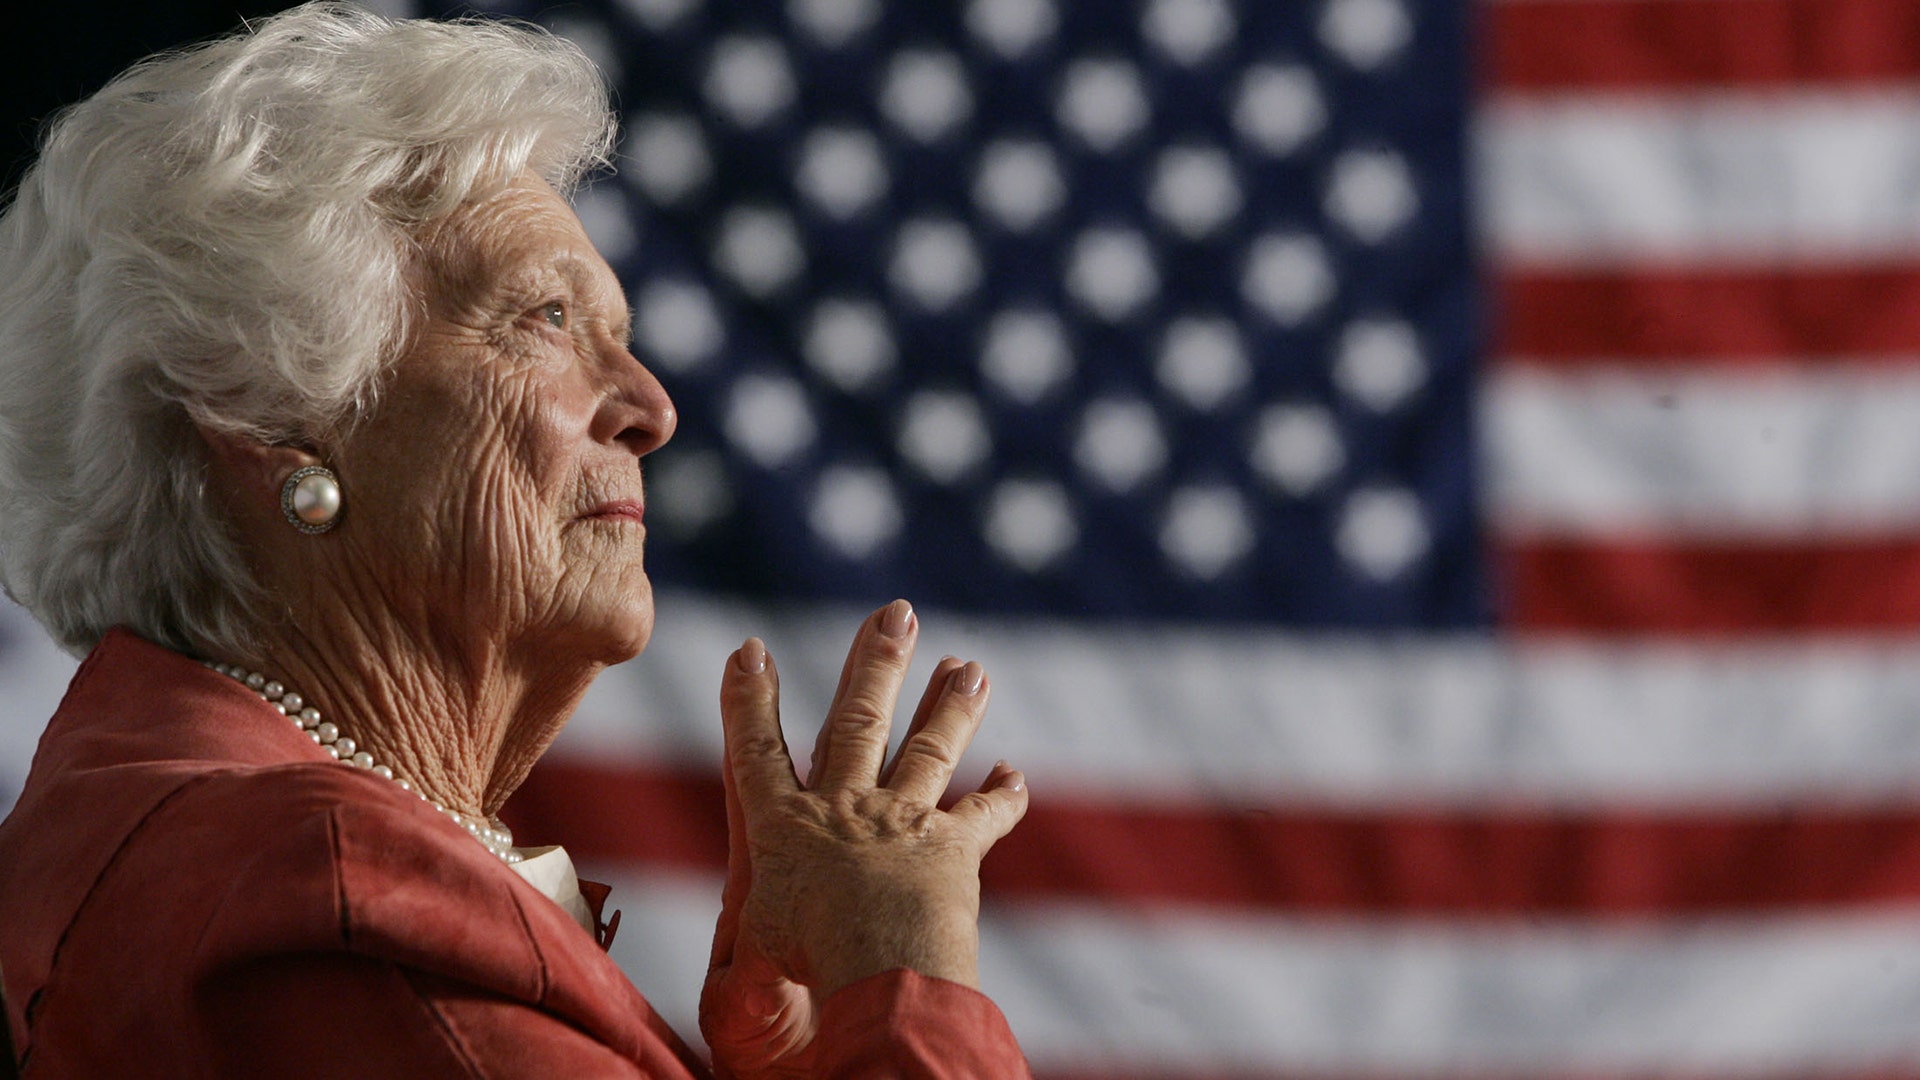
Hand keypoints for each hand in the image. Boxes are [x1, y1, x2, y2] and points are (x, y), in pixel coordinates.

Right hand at [698, 600, 1028, 1079]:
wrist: (878, 969)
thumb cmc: (804, 972)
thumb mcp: (750, 962)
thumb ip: (743, 954)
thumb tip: (720, 990)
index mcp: (782, 830)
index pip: (755, 753)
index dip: (748, 702)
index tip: (751, 649)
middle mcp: (841, 811)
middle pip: (855, 722)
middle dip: (877, 663)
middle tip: (898, 612)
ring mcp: (899, 822)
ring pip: (928, 749)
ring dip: (950, 705)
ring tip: (969, 666)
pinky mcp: (950, 849)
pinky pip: (984, 818)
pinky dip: (1003, 799)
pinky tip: (1016, 776)